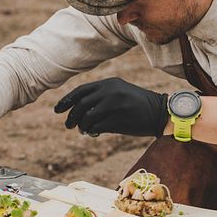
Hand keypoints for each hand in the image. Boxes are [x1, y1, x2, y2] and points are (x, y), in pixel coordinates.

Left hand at [54, 77, 168, 136]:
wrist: (158, 112)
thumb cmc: (137, 103)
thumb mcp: (119, 91)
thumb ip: (100, 95)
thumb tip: (77, 108)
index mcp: (109, 83)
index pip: (80, 91)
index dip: (66, 101)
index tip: (57, 110)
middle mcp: (110, 93)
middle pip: (80, 106)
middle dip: (71, 117)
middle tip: (68, 125)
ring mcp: (113, 107)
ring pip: (87, 118)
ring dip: (82, 127)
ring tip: (83, 130)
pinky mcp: (117, 121)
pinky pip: (97, 127)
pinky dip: (92, 131)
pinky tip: (94, 132)